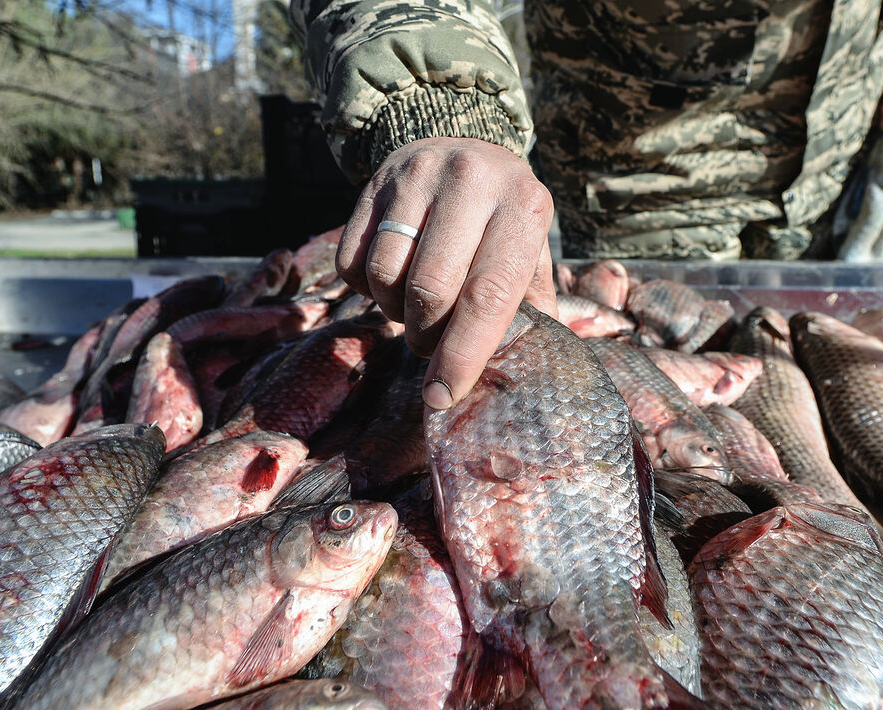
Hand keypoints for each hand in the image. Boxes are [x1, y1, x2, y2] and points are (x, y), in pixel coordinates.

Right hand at [336, 137, 556, 408]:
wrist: (463, 143)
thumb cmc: (503, 218)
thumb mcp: (530, 250)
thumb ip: (528, 305)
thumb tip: (520, 371)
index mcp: (523, 207)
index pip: (488, 294)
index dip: (464, 352)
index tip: (444, 393)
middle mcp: (471, 182)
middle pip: (431, 289)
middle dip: (426, 336)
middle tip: (432, 345)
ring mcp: (417, 176)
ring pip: (386, 275)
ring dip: (395, 313)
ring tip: (414, 309)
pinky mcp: (373, 182)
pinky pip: (352, 262)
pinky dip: (367, 290)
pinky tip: (392, 283)